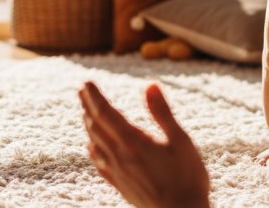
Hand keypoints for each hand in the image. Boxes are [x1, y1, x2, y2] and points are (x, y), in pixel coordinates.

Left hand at [79, 81, 210, 207]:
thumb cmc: (187, 178)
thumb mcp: (180, 140)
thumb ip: (162, 113)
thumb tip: (150, 85)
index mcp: (133, 142)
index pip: (106, 113)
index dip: (94, 96)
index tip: (86, 82)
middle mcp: (120, 156)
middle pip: (97, 126)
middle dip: (88, 106)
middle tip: (82, 90)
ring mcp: (118, 173)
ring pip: (96, 143)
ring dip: (89, 125)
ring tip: (86, 113)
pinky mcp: (121, 186)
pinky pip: (100, 165)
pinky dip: (93, 151)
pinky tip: (91, 148)